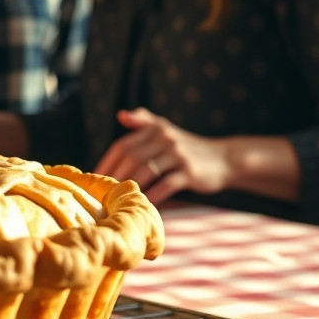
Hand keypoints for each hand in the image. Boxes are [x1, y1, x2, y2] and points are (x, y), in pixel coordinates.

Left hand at [94, 108, 228, 203]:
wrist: (223, 159)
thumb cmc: (187, 149)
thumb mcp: (166, 131)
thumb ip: (144, 122)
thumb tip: (121, 114)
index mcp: (155, 129)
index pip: (123, 145)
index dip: (107, 162)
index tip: (95, 178)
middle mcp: (165, 138)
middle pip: (131, 157)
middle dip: (115, 175)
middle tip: (104, 193)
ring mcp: (178, 154)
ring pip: (146, 171)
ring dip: (131, 186)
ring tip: (119, 200)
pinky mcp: (190, 171)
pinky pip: (166, 184)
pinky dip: (153, 195)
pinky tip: (144, 204)